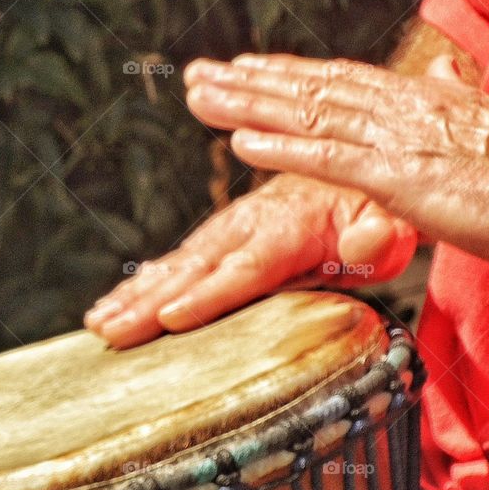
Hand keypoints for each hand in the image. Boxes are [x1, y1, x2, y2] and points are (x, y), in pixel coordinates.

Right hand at [85, 171, 415, 347]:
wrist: (348, 159)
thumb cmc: (376, 206)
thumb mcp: (391, 220)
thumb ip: (377, 236)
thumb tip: (368, 246)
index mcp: (289, 227)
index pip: (245, 267)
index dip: (208, 293)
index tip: (170, 316)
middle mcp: (249, 227)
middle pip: (193, 269)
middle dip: (149, 302)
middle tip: (110, 330)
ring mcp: (228, 232)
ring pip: (174, 266)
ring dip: (133, 295)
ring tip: (97, 323)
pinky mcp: (219, 240)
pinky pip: (175, 263)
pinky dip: (141, 283)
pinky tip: (113, 305)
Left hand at [184, 53, 488, 269]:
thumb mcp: (487, 127)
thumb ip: (454, 100)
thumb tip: (441, 72)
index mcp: (421, 100)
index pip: (340, 81)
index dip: (288, 75)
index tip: (246, 68)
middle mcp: (403, 109)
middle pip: (313, 89)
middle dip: (250, 81)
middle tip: (200, 75)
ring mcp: (400, 140)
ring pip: (310, 114)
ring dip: (250, 107)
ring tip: (203, 99)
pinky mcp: (402, 178)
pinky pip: (330, 160)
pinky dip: (282, 150)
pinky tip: (241, 147)